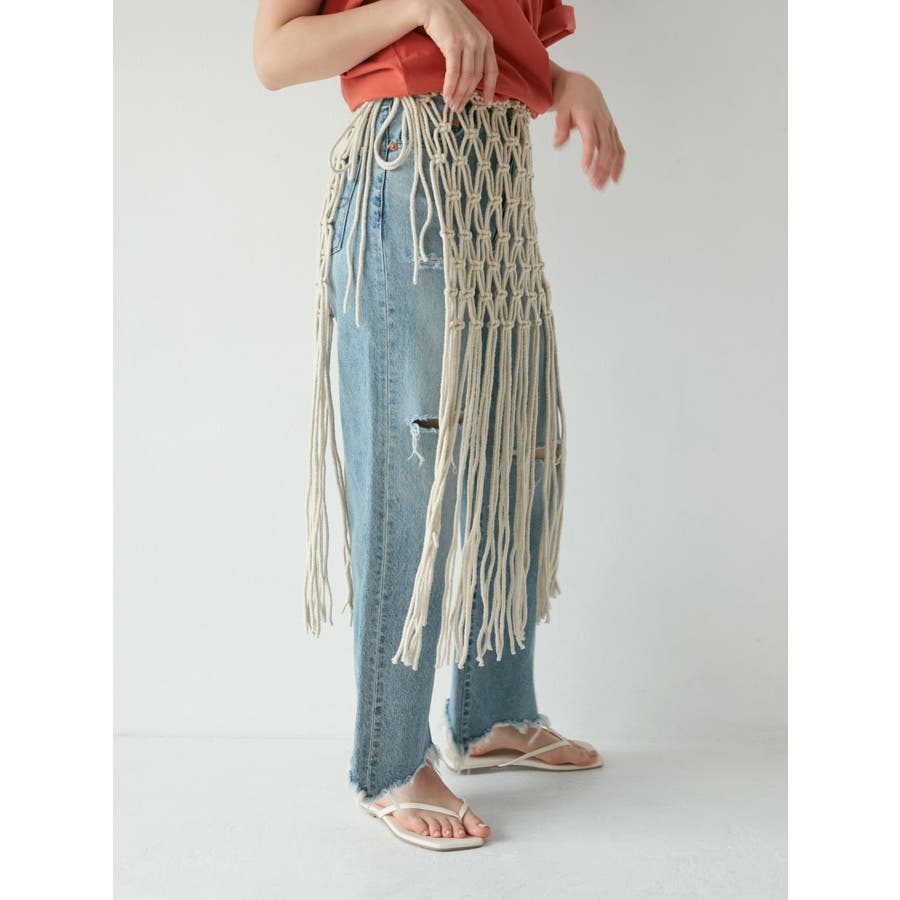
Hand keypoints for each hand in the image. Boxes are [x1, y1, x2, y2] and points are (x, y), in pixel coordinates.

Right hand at [415, 0, 497, 109]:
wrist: (432, 4)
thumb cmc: (448, 21)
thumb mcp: (467, 34)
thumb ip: (473, 51)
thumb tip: (471, 77)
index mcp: (487, 40)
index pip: (492, 70)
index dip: (490, 89)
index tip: (486, 103)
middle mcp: (480, 41)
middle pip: (477, 77)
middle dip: (468, 95)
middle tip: (459, 108)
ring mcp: (468, 42)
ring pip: (466, 77)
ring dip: (458, 94)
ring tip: (452, 105)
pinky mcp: (453, 44)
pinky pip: (454, 72)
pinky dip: (450, 87)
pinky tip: (446, 96)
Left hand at [551, 69, 624, 189]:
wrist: (583, 88)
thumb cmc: (570, 102)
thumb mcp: (561, 112)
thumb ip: (560, 129)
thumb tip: (557, 145)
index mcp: (588, 116)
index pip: (590, 138)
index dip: (589, 154)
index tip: (585, 170)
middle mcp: (602, 122)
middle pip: (605, 147)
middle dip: (601, 167)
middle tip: (593, 185)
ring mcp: (609, 127)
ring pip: (614, 150)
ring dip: (609, 170)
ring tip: (600, 186)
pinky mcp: (613, 132)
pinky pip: (619, 149)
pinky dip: (618, 164)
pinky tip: (614, 179)